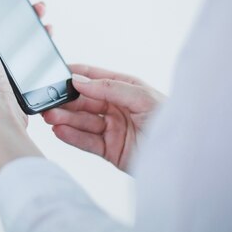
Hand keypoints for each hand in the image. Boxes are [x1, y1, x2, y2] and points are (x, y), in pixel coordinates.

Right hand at [42, 65, 164, 172]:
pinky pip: (87, 142)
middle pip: (85, 102)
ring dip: (65, 119)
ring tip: (50, 117)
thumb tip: (79, 80)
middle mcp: (117, 107)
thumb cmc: (170, 121)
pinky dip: (72, 137)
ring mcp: (113, 129)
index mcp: (126, 88)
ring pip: (83, 122)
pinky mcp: (110, 151)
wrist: (183, 158)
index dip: (76, 75)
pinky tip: (59, 131)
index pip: (95, 78)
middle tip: (48, 101)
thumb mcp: (141, 97)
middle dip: (66, 101)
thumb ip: (109, 88)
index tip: (55, 73)